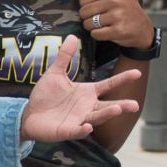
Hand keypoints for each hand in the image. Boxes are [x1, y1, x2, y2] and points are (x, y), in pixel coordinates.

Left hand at [19, 36, 141, 141]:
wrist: (29, 114)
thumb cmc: (45, 95)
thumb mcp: (55, 73)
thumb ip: (65, 56)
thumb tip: (73, 36)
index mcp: (87, 93)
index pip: (108, 85)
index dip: (122, 79)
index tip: (137, 73)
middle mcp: (87, 107)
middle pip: (108, 106)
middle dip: (121, 105)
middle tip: (135, 104)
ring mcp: (79, 120)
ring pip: (96, 118)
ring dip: (107, 114)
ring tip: (118, 109)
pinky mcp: (67, 130)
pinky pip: (78, 130)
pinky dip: (83, 129)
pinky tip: (88, 126)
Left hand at [76, 0, 152, 49]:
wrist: (143, 29)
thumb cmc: (129, 7)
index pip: (84, 0)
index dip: (88, 7)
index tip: (100, 9)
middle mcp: (116, 0)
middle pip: (84, 12)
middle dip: (89, 19)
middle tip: (101, 19)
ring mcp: (118, 15)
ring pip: (89, 24)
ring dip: (93, 28)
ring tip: (105, 25)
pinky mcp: (118, 30)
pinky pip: (95, 34)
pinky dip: (99, 36)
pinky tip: (109, 32)